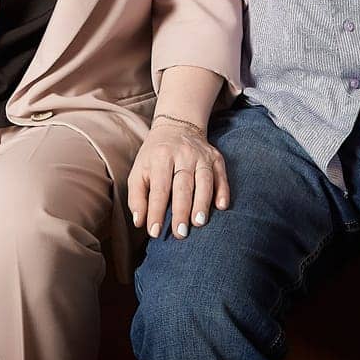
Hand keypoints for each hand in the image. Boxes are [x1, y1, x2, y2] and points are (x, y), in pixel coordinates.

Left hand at [127, 120, 229, 239]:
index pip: (159, 188)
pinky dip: (223, 190)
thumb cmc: (155, 157)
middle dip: (181, 210)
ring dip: (202, 202)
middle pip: (182, 185)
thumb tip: (140, 222)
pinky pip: (221, 174)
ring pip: (204, 180)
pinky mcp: (216, 158)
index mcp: (159, 158)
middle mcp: (182, 155)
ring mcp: (201, 155)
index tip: (155, 232)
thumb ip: (137, 197)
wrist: (177, 126)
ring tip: (199, 223)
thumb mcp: (138, 171)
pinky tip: (221, 206)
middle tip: (180, 233)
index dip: (156, 211)